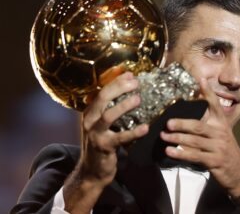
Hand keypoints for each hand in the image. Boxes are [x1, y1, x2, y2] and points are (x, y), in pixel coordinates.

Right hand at [63, 71, 148, 212]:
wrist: (91, 171)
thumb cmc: (101, 144)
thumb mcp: (101, 125)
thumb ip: (109, 110)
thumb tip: (127, 92)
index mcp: (89, 112)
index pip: (102, 91)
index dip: (116, 81)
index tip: (131, 75)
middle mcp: (89, 120)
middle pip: (103, 98)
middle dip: (120, 88)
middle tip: (136, 83)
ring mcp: (95, 134)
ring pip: (108, 115)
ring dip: (124, 106)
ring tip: (138, 99)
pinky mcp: (104, 146)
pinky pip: (120, 137)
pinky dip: (134, 132)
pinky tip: (145, 128)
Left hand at [160, 78, 239, 194]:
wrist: (238, 172)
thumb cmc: (224, 149)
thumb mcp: (219, 133)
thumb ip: (207, 121)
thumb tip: (188, 111)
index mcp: (221, 123)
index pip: (215, 105)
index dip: (208, 92)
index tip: (200, 79)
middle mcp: (220, 133)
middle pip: (199, 126)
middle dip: (182, 124)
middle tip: (168, 123)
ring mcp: (218, 148)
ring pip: (194, 141)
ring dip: (177, 139)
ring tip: (163, 136)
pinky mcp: (214, 161)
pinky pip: (195, 156)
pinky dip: (181, 153)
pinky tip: (170, 152)